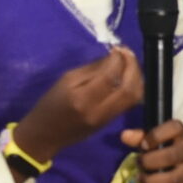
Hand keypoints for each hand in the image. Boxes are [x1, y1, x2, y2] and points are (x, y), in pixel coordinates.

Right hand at [11, 49, 142, 163]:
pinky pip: (129, 103)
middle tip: (128, 53)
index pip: (109, 76)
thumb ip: (91, 69)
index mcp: (82, 98)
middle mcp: (98, 111)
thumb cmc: (50, 104)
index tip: (117, 48)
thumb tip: (112, 57)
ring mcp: (107, 119)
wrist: (46, 135)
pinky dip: (133, 87)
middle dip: (132, 67)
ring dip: (137, 77)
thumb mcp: (65, 81)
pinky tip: (128, 76)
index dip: (118, 60)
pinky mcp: (110, 122)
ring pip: (134, 97)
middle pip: (128, 88)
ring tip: (130, 63)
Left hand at [121, 117, 182, 182]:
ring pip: (172, 179)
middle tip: (138, 164)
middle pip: (171, 156)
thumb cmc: (161, 147)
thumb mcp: (150, 139)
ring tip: (139, 179)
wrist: (180, 162)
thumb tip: (125, 136)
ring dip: (150, 181)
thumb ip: (138, 137)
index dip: (156, 136)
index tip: (142, 146)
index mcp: (182, 132)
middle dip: (149, 162)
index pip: (174, 128)